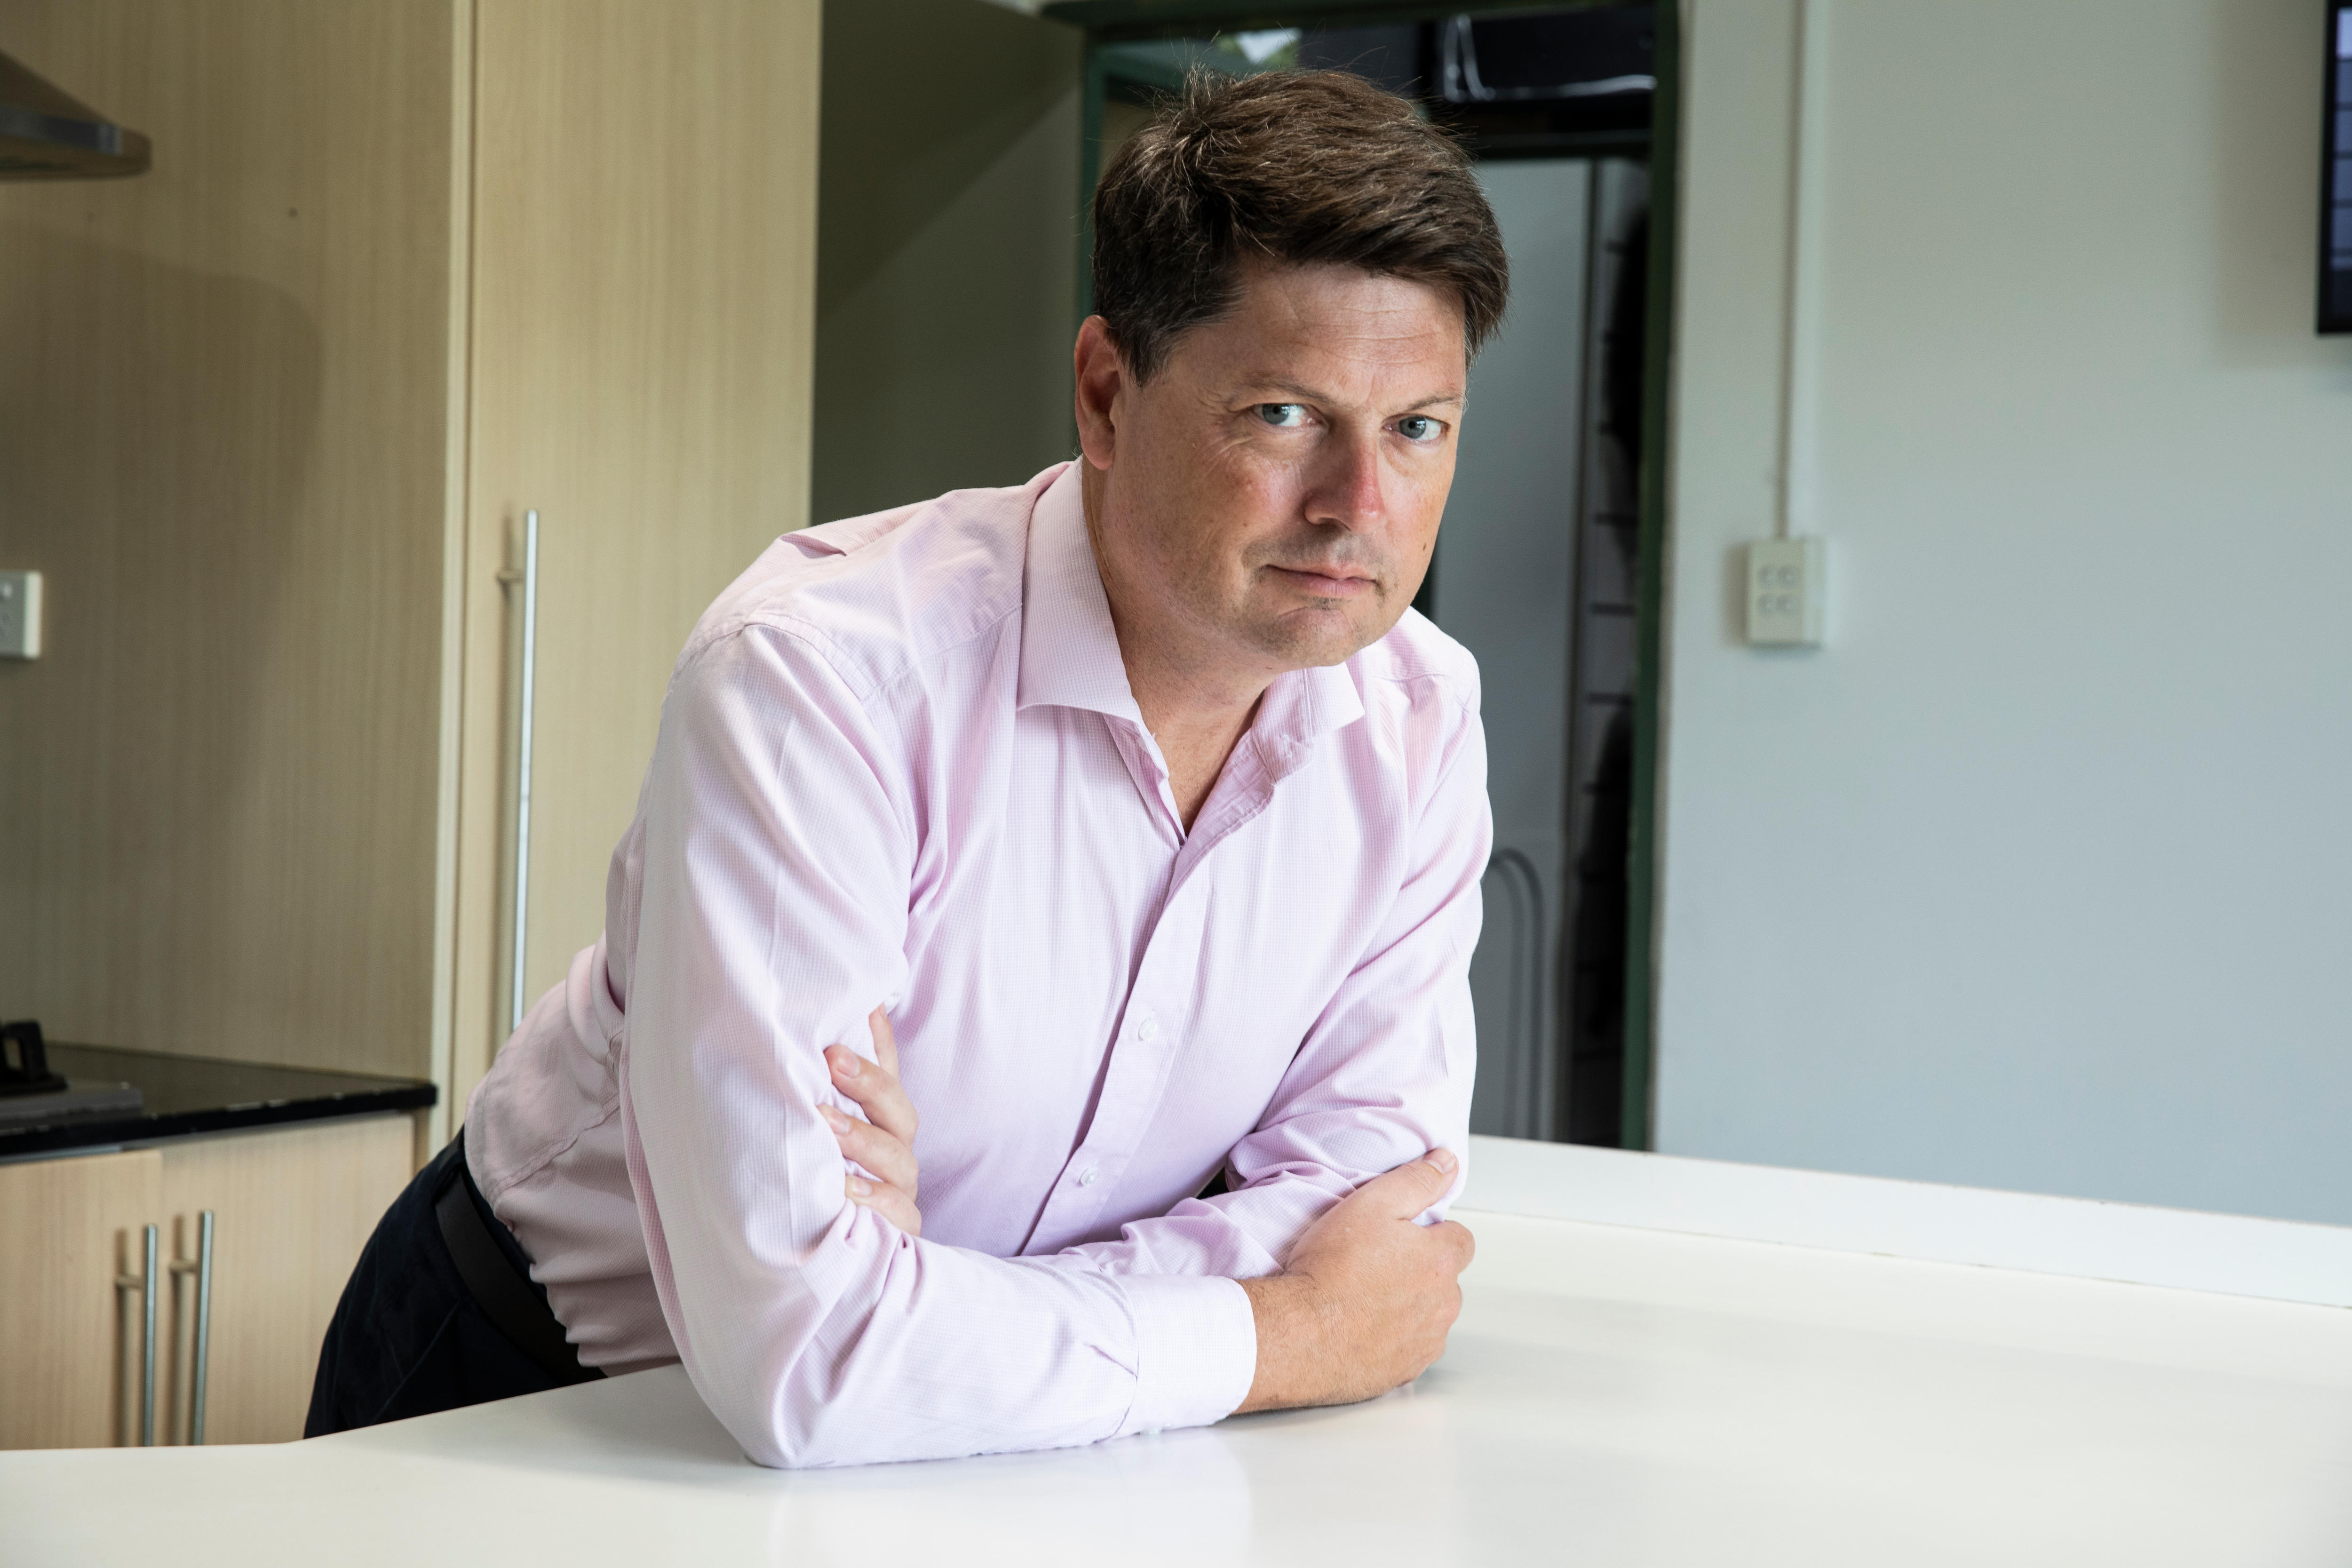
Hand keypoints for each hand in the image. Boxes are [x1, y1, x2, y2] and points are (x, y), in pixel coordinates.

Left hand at [822, 1008, 921, 1236]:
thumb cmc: (817, 1178)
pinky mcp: (900, 1228)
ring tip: (825, 1123)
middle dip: (868, 1083)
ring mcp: (900, 1188)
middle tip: (832, 1061)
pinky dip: (875, 1198)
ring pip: (897, 1158)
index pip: (886, 1072)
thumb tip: (836, 1017)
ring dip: (862, 1137)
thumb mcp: (815, 1128)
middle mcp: (896, 1149)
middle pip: (898, 1109)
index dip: (875, 1042)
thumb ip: (821, 1082)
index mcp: (880, 1120)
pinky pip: (898, 1211)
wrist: (810, 1255)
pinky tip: (845, 1189)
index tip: (855, 1014)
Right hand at [1235, 1149, 1472, 1412]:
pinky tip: (1360, 1327)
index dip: (1428, 1232)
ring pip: (1429, 1316)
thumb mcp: (1371, 1203)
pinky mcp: (1404, 1371)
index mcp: (1441, 1260)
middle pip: (1445, 1279)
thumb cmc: (1329, 1269)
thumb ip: (1416, 1180)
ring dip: (1408, 1306)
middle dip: (1420, 1270)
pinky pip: (1409, 1349)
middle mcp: (1443, 1304)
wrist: (1298, 1333)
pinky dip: (1392, 1339)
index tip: (1397, 1235)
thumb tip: (1446, 1163)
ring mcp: (1425, 1342)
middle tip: (1372, 1264)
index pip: (1459, 1238)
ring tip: (1362, 1296)